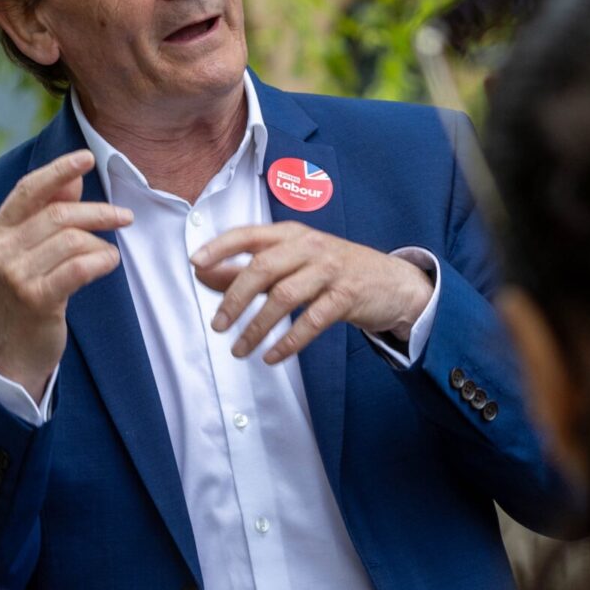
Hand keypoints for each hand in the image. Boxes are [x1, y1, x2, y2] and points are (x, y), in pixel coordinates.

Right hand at [0, 150, 131, 397]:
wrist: (12, 354)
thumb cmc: (27, 297)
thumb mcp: (28, 254)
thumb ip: (45, 216)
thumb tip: (71, 180)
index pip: (28, 189)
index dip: (59, 170)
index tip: (88, 158)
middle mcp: (0, 250)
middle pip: (59, 213)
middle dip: (99, 212)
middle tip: (126, 217)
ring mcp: (14, 275)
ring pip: (72, 240)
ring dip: (100, 243)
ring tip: (108, 255)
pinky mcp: (35, 299)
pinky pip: (79, 267)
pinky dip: (102, 260)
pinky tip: (109, 263)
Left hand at [191, 223, 433, 364]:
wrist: (394, 282)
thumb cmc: (333, 271)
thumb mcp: (292, 262)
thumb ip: (250, 267)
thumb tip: (204, 273)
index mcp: (291, 233)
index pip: (248, 234)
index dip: (220, 247)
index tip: (195, 263)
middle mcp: (309, 245)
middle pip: (262, 268)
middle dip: (234, 299)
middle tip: (218, 325)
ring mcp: (330, 269)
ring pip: (284, 296)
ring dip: (257, 326)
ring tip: (239, 349)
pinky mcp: (347, 295)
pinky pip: (311, 321)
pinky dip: (288, 342)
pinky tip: (272, 356)